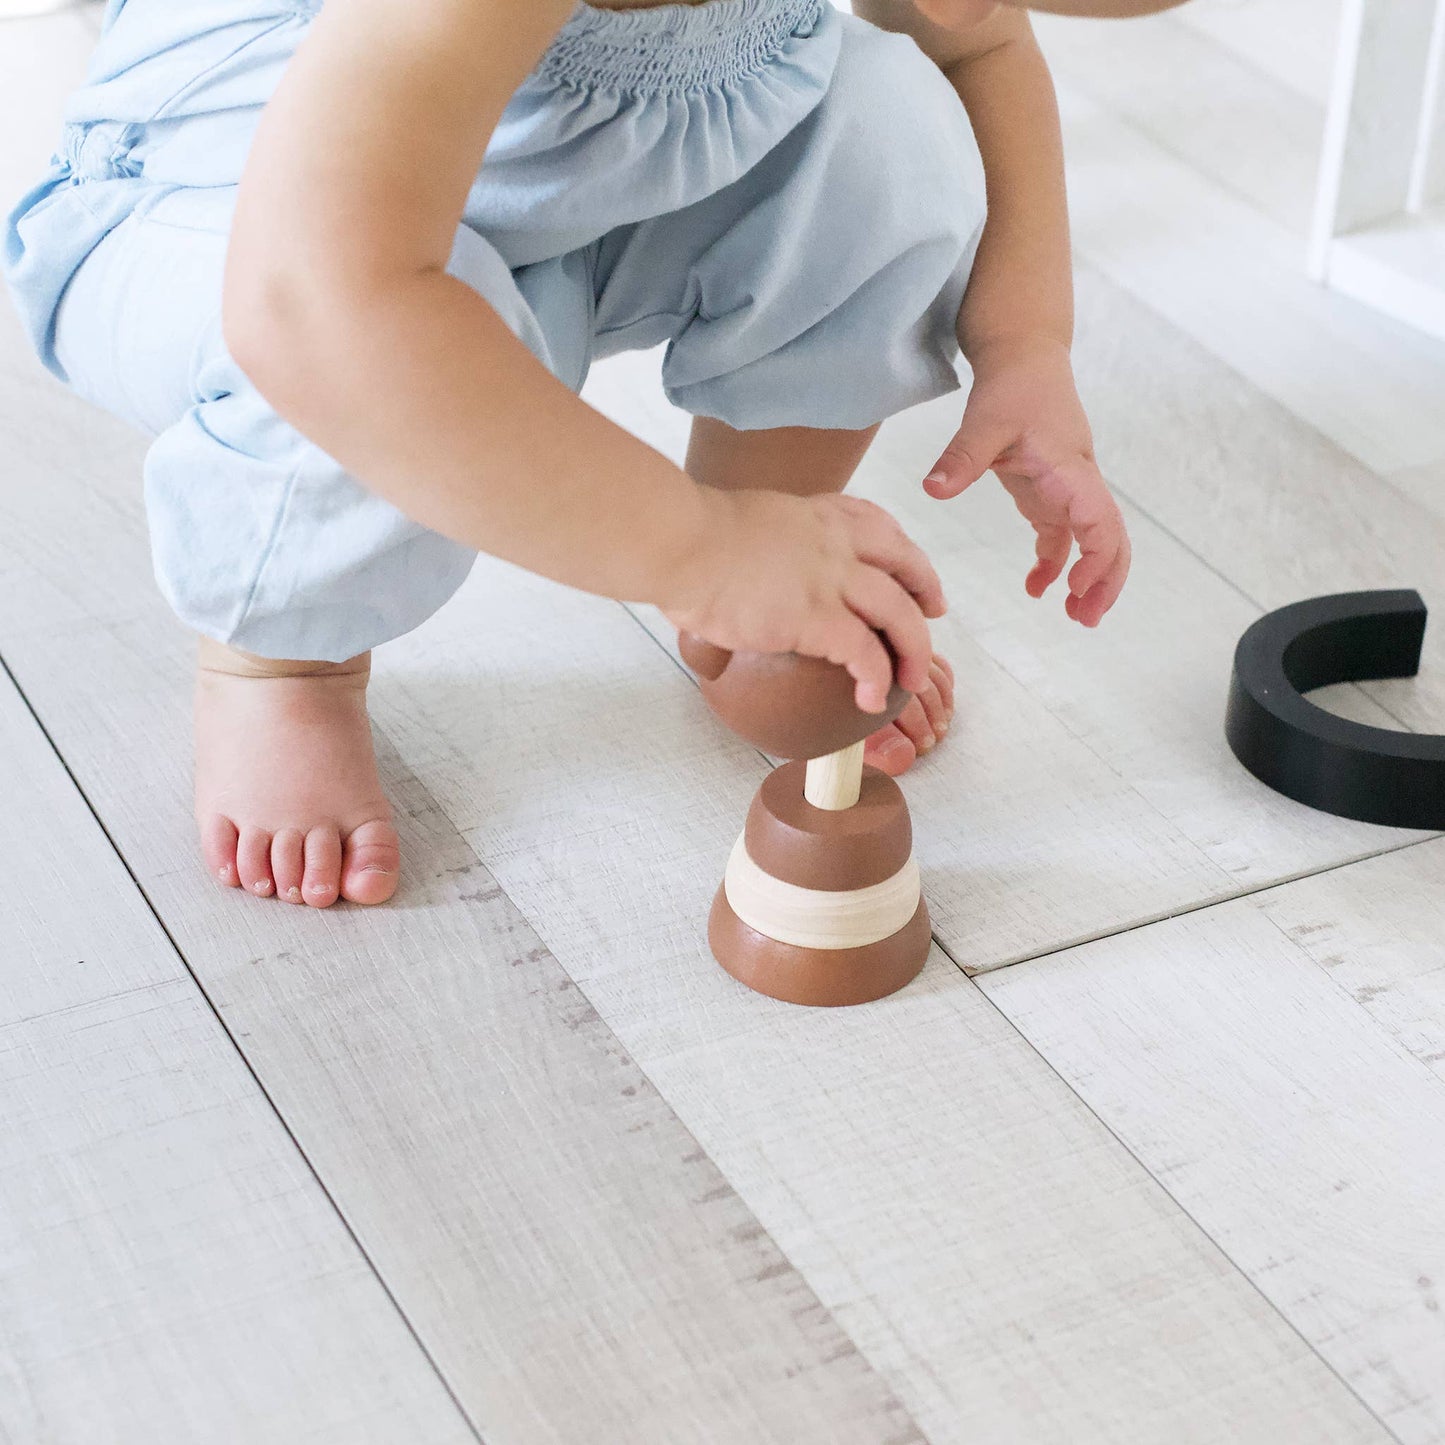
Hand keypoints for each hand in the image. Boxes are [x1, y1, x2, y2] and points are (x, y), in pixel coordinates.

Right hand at [664, 488, 945, 713]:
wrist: (677, 542)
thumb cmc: (684, 536)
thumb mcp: (735, 525)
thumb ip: (750, 550)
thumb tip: (721, 578)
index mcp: (812, 514)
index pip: (874, 521)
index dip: (900, 547)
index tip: (907, 565)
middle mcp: (832, 541)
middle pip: (902, 562)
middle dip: (925, 589)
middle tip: (934, 612)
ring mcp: (830, 578)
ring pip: (898, 611)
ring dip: (914, 647)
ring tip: (912, 679)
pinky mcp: (815, 617)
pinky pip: (866, 653)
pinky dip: (878, 677)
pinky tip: (873, 699)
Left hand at [925, 335, 1130, 625]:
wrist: (1024, 356)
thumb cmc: (1013, 386)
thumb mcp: (984, 421)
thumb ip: (962, 458)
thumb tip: (933, 490)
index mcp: (1072, 471)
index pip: (1102, 523)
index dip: (1098, 560)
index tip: (1076, 588)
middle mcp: (1078, 484)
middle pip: (1112, 540)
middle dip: (1106, 582)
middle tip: (1086, 620)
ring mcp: (1066, 491)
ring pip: (1093, 543)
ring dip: (1088, 580)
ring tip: (1073, 616)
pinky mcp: (1049, 493)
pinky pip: (1061, 537)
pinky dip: (1053, 564)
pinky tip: (1034, 588)